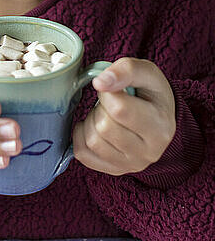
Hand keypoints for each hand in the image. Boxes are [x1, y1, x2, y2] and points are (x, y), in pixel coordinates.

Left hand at [72, 57, 175, 175]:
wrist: (159, 117)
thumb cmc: (151, 93)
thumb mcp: (147, 72)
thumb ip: (126, 70)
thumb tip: (99, 82)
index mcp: (160, 127)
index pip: (120, 109)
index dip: (107, 92)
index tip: (112, 87)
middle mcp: (149, 152)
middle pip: (104, 127)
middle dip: (100, 107)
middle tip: (110, 102)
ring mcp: (132, 164)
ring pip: (92, 141)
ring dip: (91, 121)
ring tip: (105, 114)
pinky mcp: (115, 169)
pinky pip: (83, 154)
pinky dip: (81, 136)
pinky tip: (94, 126)